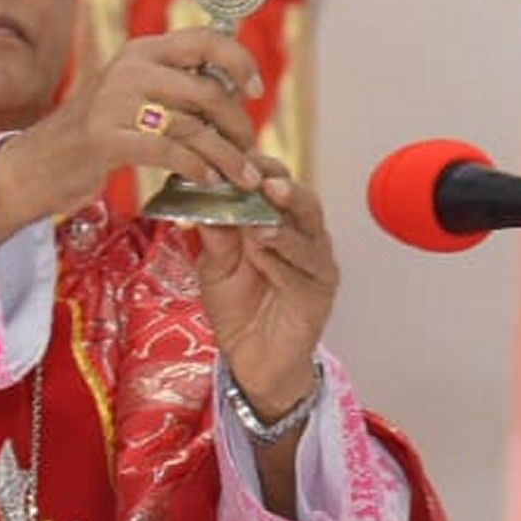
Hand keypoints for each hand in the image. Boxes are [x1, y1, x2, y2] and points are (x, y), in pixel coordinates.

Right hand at [0, 30, 270, 238]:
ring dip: (225, 156)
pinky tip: (207, 181)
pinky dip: (196, 167)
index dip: (239, 61)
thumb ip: (175, 87)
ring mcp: (115, 101)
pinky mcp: (105, 137)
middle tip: (250, 152)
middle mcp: (130, 68)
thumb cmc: (95, 136)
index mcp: (142, 51)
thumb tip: (235, 91)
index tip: (256, 90)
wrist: (36, 164)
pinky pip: (168, 151)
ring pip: (192, 126)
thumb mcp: (133, 97)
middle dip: (238, 126)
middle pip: (207, 90)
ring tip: (241, 177)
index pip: (205, 39)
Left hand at [193, 154, 340, 418]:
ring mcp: (316, 268)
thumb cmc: (238, 308)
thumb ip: (215, 236)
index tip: (236, 158)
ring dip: (283, 226)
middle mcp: (306, 240)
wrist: (252, 361)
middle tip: (262, 182)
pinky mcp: (318, 298)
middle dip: (284, 189)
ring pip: (309, 237)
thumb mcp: (215, 267)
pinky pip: (303, 275)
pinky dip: (283, 263)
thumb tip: (202, 199)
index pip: (278, 185)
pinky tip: (263, 254)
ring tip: (259, 222)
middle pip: (304, 203)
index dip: (261, 170)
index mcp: (282, 224)